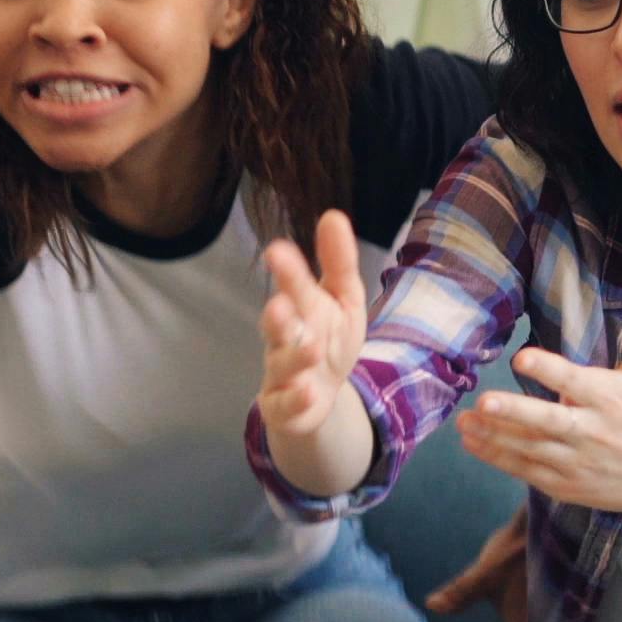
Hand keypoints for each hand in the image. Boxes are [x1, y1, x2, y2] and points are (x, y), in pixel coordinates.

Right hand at [255, 208, 366, 443]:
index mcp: (299, 308)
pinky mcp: (283, 407)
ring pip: (282, 365)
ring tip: (312, 348)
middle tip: (280, 304)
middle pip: (278, 326)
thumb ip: (338, 262)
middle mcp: (283, 338)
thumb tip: (333, 215)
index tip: (277, 250)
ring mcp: (281, 374)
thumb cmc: (329, 338)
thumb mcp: (343, 299)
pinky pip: (286, 406)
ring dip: (295, 357)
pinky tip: (310, 392)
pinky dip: (297, 400)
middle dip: (278, 316)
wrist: (319, 397)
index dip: (287, 271)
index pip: (293, 287)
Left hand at [454, 287, 621, 519]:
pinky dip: (500, 459)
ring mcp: (579, 462)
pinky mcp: (570, 486)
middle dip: (515, 413)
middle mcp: (592, 431)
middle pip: (548, 422)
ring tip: (463, 422)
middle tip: (484, 401)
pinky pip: (528, 471)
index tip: (521, 357)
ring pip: (531, 449)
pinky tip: (474, 443)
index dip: (548, 369)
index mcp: (609, 397)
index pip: (573, 381)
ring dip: (494, 436)